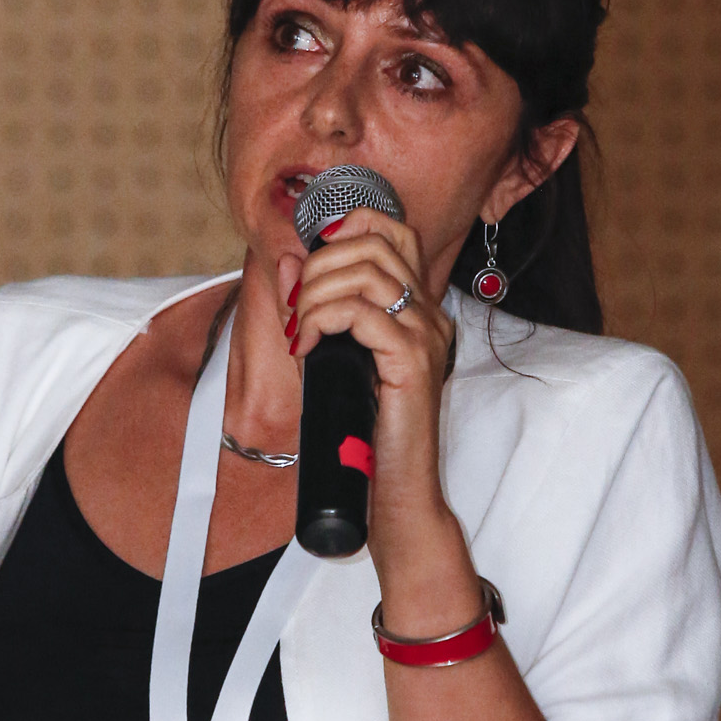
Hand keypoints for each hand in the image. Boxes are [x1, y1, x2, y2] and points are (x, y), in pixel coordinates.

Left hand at [279, 210, 477, 620]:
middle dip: (319, 265)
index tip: (308, 263)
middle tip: (296, 309)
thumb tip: (291, 261)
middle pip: (374, 242)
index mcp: (416, 309)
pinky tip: (306, 347)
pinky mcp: (413, 361)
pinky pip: (362, 313)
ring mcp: (426, 336)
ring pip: (365, 273)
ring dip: (315, 295)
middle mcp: (429, 315)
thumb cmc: (362, 435)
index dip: (346, 226)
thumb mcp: (330, 360)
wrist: (394, 494)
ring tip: (299, 331)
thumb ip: (314, 309)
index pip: (392, 231)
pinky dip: (322, 320)